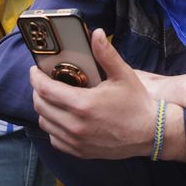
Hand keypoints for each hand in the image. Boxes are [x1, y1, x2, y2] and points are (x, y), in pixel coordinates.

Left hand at [30, 29, 160, 159]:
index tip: (35, 70)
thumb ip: (106, 54)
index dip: (36, 77)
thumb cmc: (137, 103)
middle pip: (40, 106)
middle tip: (44, 81)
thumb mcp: (122, 74)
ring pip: (45, 123)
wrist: (151, 133)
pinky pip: (55, 139)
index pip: (45, 90)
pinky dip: (54, 126)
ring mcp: (76, 141)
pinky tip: (63, 117)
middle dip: (38, 91)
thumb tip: (95, 33)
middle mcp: (75, 125)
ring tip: (53, 98)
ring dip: (45, 109)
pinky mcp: (80, 151)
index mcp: (83, 104)